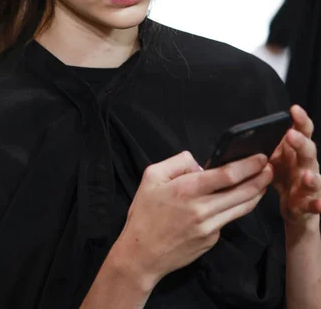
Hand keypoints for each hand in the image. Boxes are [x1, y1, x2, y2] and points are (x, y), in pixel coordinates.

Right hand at [114, 150, 272, 288]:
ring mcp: (209, 228)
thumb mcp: (152, 176)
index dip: (248, 165)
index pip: (227, 175)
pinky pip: (227, 220)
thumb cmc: (144, 213)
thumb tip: (200, 164)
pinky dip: (234, 209)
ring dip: (255, 194)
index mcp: (187, 190)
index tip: (260, 157)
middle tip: (270, 168)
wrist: (141, 254)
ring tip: (263, 183)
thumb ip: (177, 162)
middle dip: (260, 179)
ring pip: (241, 208)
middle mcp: (202, 209)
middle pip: (242, 192)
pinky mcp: (211, 241)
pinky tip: (237, 201)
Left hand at [270, 105, 320, 225]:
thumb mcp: (275, 159)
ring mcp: (311, 186)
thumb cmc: (286, 178)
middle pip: (308, 152)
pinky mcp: (310, 205)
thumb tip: (247, 135)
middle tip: (291, 135)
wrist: (297, 209)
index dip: (300, 120)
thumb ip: (268, 147)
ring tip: (307, 174)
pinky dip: (318, 204)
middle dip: (301, 143)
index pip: (302, 132)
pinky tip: (319, 204)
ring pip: (315, 179)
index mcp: (297, 152)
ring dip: (312, 177)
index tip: (294, 109)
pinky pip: (315, 205)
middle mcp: (308, 166)